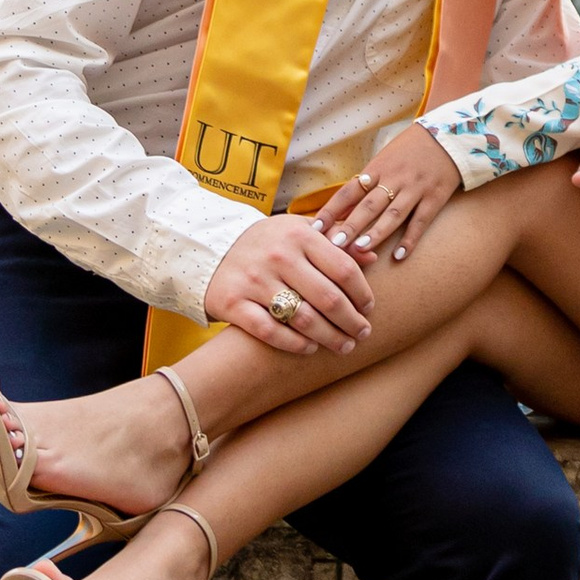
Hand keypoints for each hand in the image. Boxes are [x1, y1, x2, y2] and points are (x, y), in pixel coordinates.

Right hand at [200, 212, 373, 354]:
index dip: (362, 294)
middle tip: (363, 334)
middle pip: (328, 298)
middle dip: (351, 322)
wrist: (208, 247)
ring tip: (343, 346)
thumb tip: (371, 255)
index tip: (369, 309)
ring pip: (303, 318)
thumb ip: (335, 239)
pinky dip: (294, 344)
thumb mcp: (298, 231)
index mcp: (299, 235)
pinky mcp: (232, 302)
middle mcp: (278, 256)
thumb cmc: (266, 242)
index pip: (344, 269)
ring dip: (329, 337)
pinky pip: (270, 331)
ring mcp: (254, 280)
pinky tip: (310, 348)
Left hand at [314, 125, 462, 262]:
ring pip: (393, 214)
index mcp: (378, 168)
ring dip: (376, 233)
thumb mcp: (384, 160)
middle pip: (369, 204)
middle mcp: (395, 179)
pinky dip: (410, 239)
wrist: (448, 136)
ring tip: (360, 249)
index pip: (349, 191)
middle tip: (335, 244)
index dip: (331, 209)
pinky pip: (421, 221)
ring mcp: (416, 188)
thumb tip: (340, 209)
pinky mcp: (435, 197)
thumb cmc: (410, 151)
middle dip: (351, 225)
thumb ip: (366, 184)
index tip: (315, 228)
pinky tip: (400, 255)